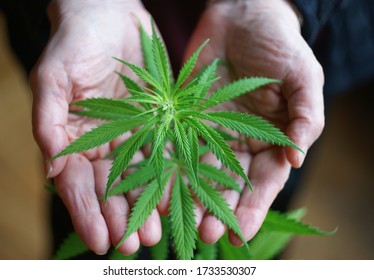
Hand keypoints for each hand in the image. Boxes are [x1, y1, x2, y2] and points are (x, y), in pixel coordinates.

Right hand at [30, 0, 160, 254]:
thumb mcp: (54, 76)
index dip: (86, 212)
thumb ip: (48, 118)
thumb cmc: (75, 42)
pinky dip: (171, 177)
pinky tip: (179, 198)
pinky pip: (166, 153)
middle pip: (111, 188)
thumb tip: (49, 166)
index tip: (100, 240)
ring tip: (156, 232)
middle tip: (134, 243)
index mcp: (74, 139)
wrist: (110, 15)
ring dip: (147, 206)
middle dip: (121, 217)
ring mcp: (133, 136)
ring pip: (140, 178)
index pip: (78, 184)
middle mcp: (104, 144)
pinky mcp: (158, 124)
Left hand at [183, 0, 323, 244]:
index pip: (264, 182)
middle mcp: (239, 142)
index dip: (252, 208)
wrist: (242, 15)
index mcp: (271, 140)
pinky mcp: (185, 116)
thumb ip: (306, 116)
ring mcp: (210, 131)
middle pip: (228, 183)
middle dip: (216, 210)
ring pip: (198, 170)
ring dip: (188, 195)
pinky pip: (175, 143)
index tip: (239, 233)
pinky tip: (157, 184)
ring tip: (175, 219)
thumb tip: (298, 159)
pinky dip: (166, 165)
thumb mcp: (303, 77)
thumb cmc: (279, 44)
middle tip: (202, 234)